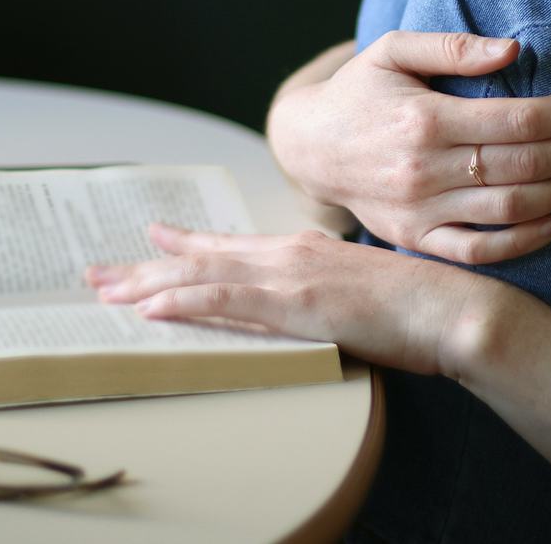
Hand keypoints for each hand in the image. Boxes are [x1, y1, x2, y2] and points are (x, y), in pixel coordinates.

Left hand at [87, 224, 510, 378]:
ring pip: (202, 277)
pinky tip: (152, 306)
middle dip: (145, 267)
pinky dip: (186, 301)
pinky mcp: (297, 303)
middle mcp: (288, 254)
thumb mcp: (358, 291)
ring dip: (149, 283)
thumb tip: (302, 305)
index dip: (183, 246)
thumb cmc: (417, 307)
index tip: (148, 241)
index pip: (229, 248)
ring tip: (106, 291)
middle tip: (96, 274)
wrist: (454, 308)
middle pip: (202, 260)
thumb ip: (323, 291)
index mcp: (303, 250)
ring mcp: (290, 276)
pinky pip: (228, 302)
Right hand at [267, 31, 550, 263]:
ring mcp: (419, 210)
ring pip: (510, 209)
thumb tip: (515, 50)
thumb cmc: (360, 90)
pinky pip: (475, 251)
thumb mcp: (393, 49)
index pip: (520, 119)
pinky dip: (520, 242)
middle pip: (526, 165)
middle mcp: (424, 169)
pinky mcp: (414, 238)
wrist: (307, 147)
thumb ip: (453, 45)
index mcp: (424, 118)